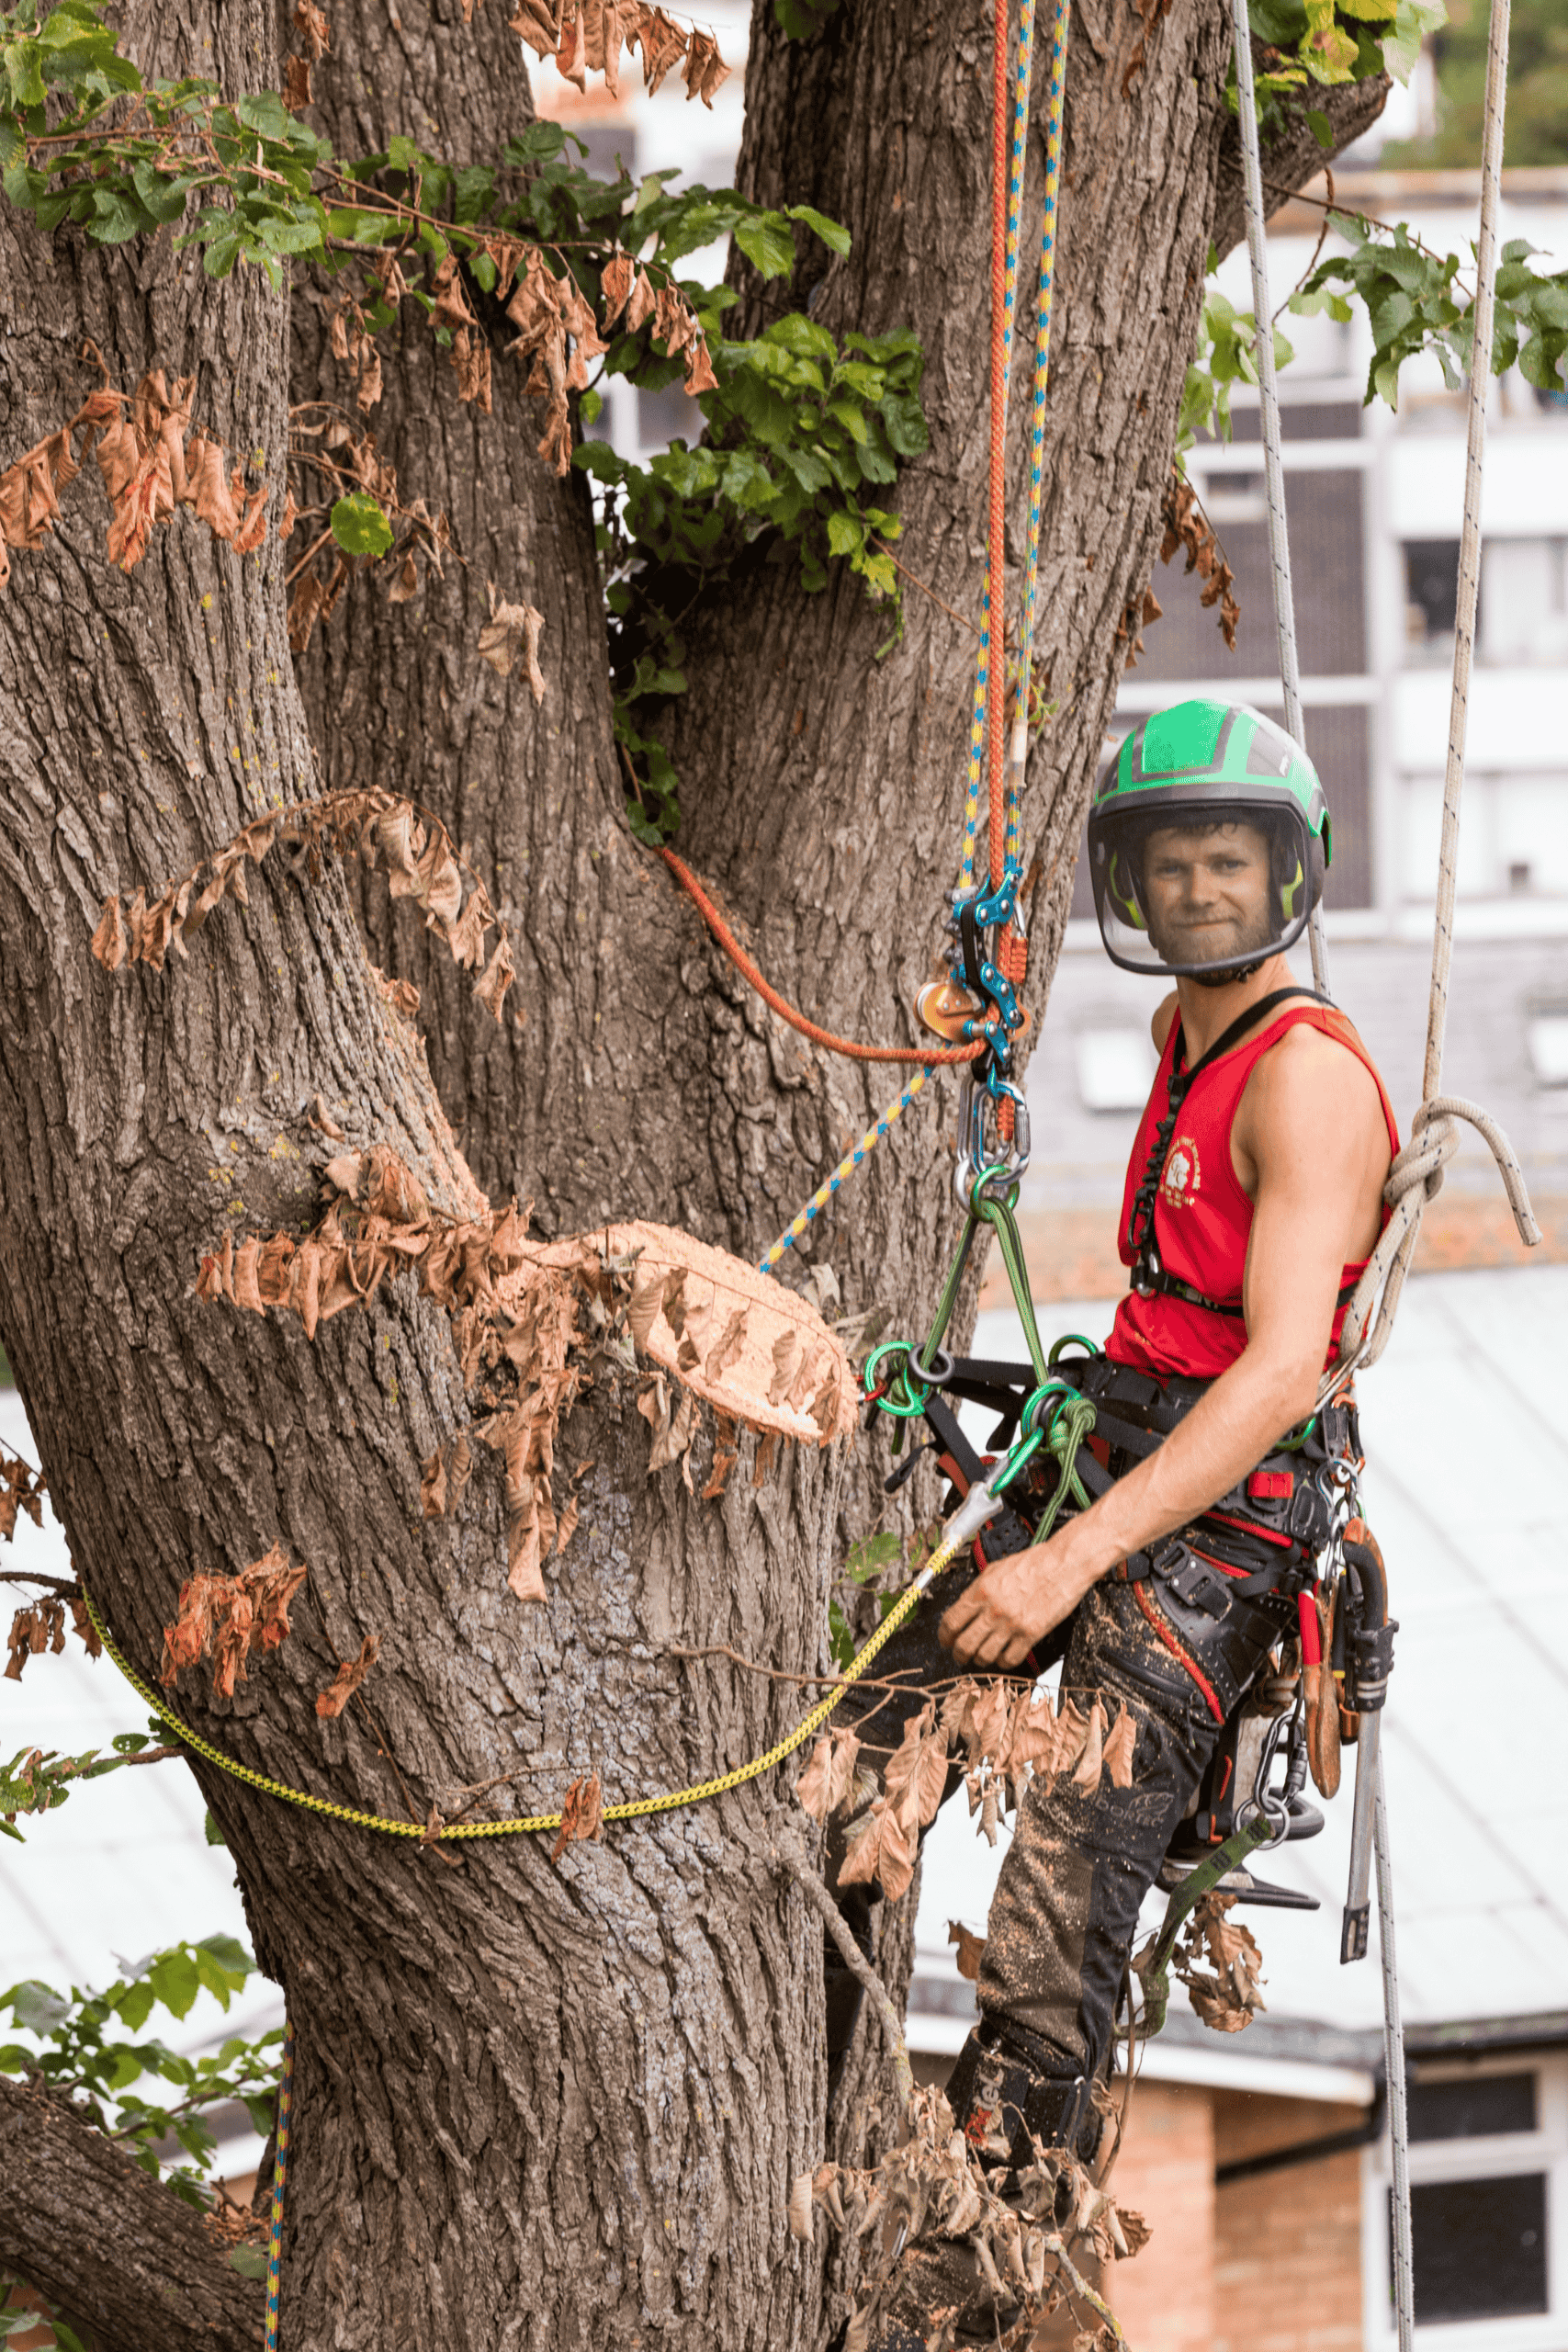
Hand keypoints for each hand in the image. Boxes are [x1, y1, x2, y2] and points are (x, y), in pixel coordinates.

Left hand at [938, 1529, 1099, 1669]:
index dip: (944, 1636)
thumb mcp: (996, 1569)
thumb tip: (965, 1607)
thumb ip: (978, 1589)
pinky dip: (1003, 1662)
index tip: (945, 1640)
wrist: (1063, 1564)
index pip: (951, 1621)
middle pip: (964, 1644)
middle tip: (960, 1656)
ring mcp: (1011, 1624)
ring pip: (984, 1656)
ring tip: (982, 1657)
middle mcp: (993, 1609)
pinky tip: (1004, 1656)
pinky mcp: (1030, 1634)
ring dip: (980, 1660)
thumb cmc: (1034, 1563)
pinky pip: (1009, 1659)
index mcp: (981, 1590)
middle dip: (958, 1654)